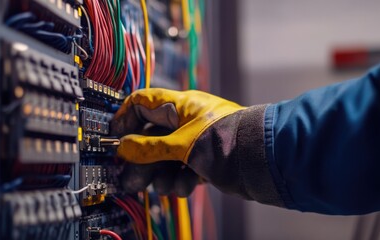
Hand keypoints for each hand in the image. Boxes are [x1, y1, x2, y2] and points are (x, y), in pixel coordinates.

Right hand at [112, 88, 259, 196]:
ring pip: (165, 156)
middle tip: (131, 178)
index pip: (142, 102)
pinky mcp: (203, 159)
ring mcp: (195, 140)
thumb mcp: (181, 145)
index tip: (116, 138)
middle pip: (150, 136)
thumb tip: (123, 146)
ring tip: (163, 186)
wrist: (263, 162)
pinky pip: (182, 168)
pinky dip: (180, 179)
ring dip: (161, 174)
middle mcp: (186, 121)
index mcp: (180, 106)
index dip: (125, 119)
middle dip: (141, 159)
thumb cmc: (228, 141)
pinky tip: (184, 186)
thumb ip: (148, 147)